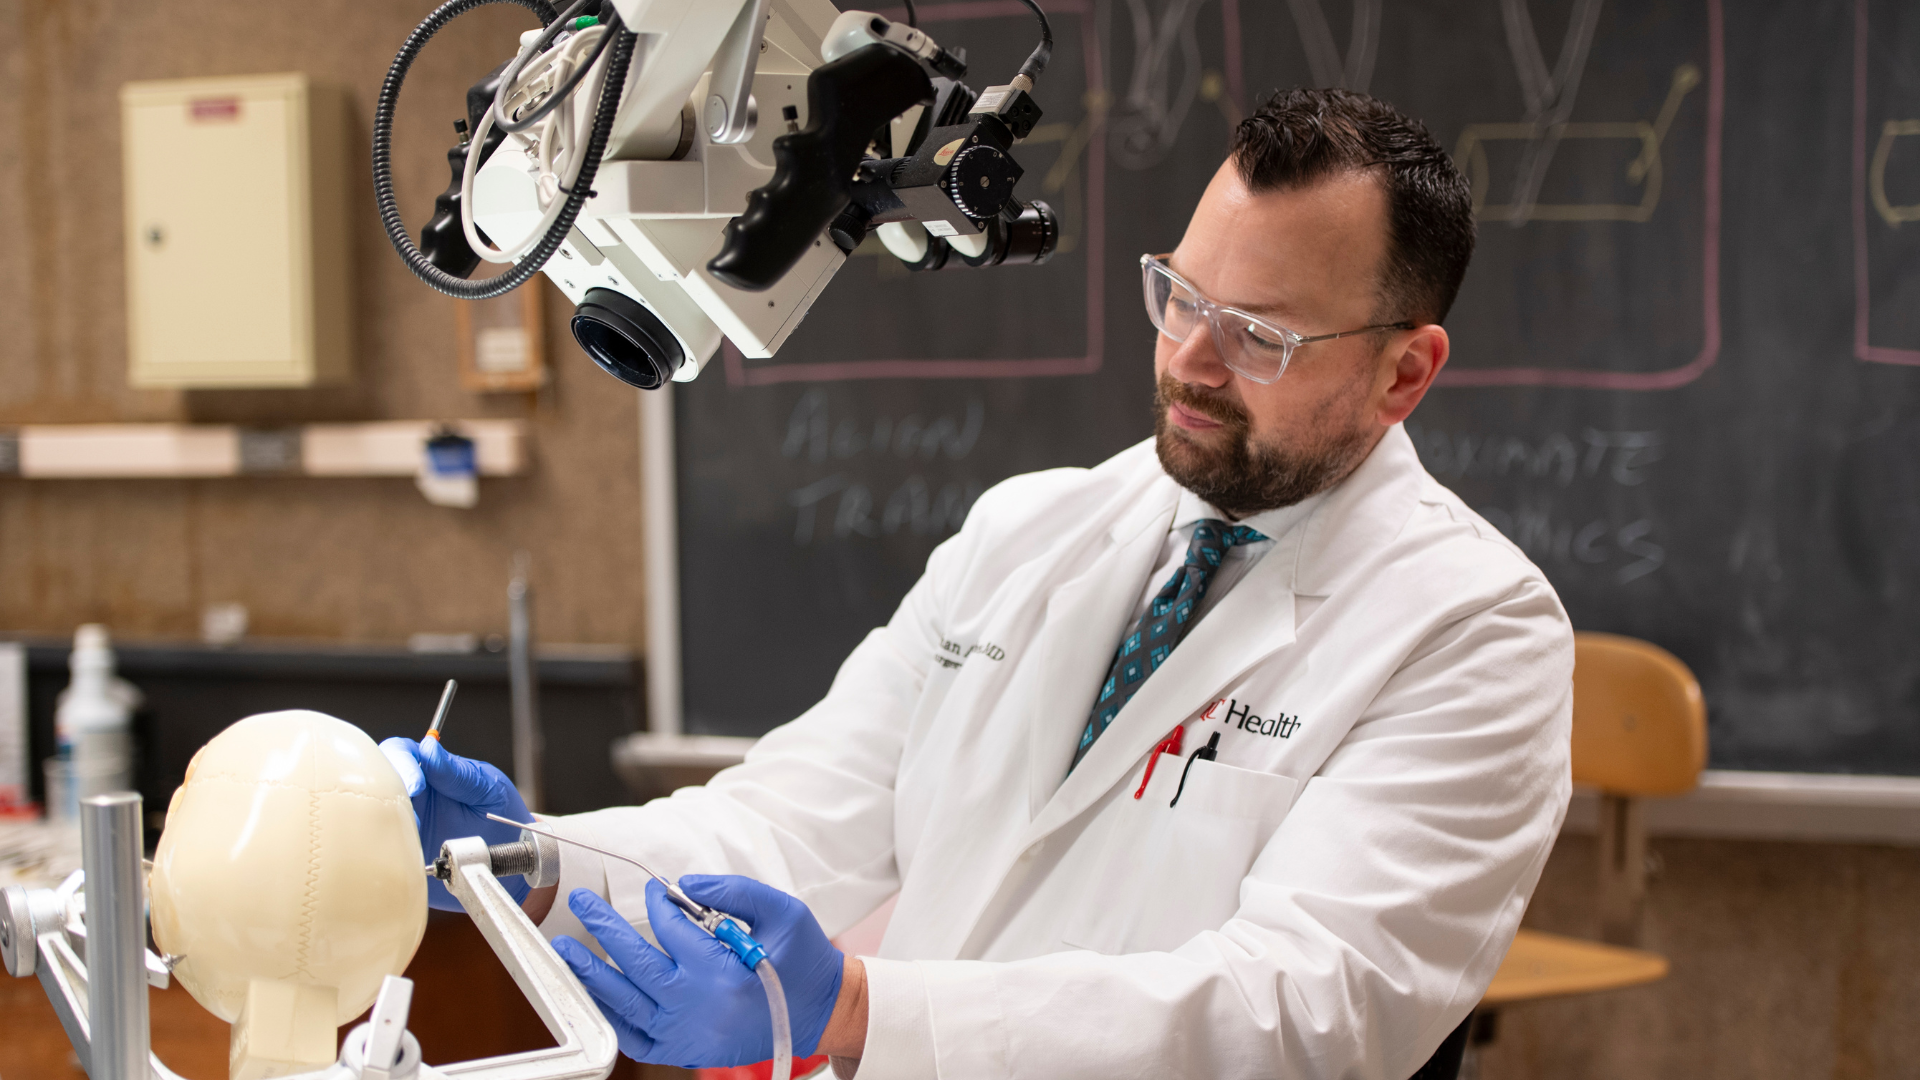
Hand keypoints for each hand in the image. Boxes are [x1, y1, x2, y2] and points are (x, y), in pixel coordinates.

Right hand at [379, 736, 530, 909]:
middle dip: (387, 793)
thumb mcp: (486, 790)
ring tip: (415, 836)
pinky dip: (384, 847)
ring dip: (386, 821)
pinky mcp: (400, 850)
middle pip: (377, 779)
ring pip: (372, 811)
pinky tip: (405, 854)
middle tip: (412, 815)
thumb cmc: (500, 817)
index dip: (403, 764)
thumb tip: (429, 747)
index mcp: (432, 771)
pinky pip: (378, 845)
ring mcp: (403, 821)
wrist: (508, 861)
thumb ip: (457, 772)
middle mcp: (411, 794)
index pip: (402, 752)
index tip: (417, 787)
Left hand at [554, 877, 844, 1067]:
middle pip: (635, 963)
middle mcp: (697, 1008)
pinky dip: (612, 1018)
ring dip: (591, 974)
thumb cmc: (805, 962)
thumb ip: (734, 890)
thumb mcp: (783, 912)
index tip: (659, 890)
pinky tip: (594, 995)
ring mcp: (687, 1035)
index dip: (660, 903)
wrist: (822, 1014)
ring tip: (566, 950)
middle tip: (581, 902)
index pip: (672, 929)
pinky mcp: (686, 1052)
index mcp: (722, 973)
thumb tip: (683, 885)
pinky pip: (635, 1039)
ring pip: (625, 1004)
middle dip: (604, 928)